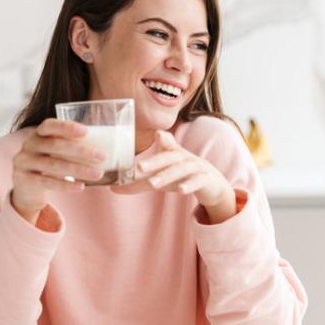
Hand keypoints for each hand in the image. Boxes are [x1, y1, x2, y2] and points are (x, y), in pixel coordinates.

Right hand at [11, 119, 105, 222]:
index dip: (66, 127)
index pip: (49, 125)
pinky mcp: (24, 180)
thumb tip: (108, 147)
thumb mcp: (56, 152)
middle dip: (81, 151)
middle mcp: (29, 145)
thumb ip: (72, 145)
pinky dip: (66, 185)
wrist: (26, 189)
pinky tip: (81, 186)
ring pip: (54, 165)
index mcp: (38, 134)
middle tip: (102, 156)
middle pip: (56, 145)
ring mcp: (24, 163)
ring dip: (79, 169)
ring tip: (98, 174)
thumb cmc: (49, 165)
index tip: (86, 131)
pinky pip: (47, 182)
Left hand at [112, 131, 236, 222]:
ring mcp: (197, 168)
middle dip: (154, 162)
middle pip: (170, 158)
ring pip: (181, 170)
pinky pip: (197, 182)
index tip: (157, 134)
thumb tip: (112, 188)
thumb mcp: (162, 177)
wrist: (212, 185)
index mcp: (174, 153)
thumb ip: (138, 182)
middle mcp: (185, 158)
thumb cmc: (182, 177)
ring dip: (167, 176)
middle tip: (139, 168)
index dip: (163, 138)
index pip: (167, 143)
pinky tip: (181, 190)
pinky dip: (189, 185)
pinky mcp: (205, 180)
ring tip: (153, 184)